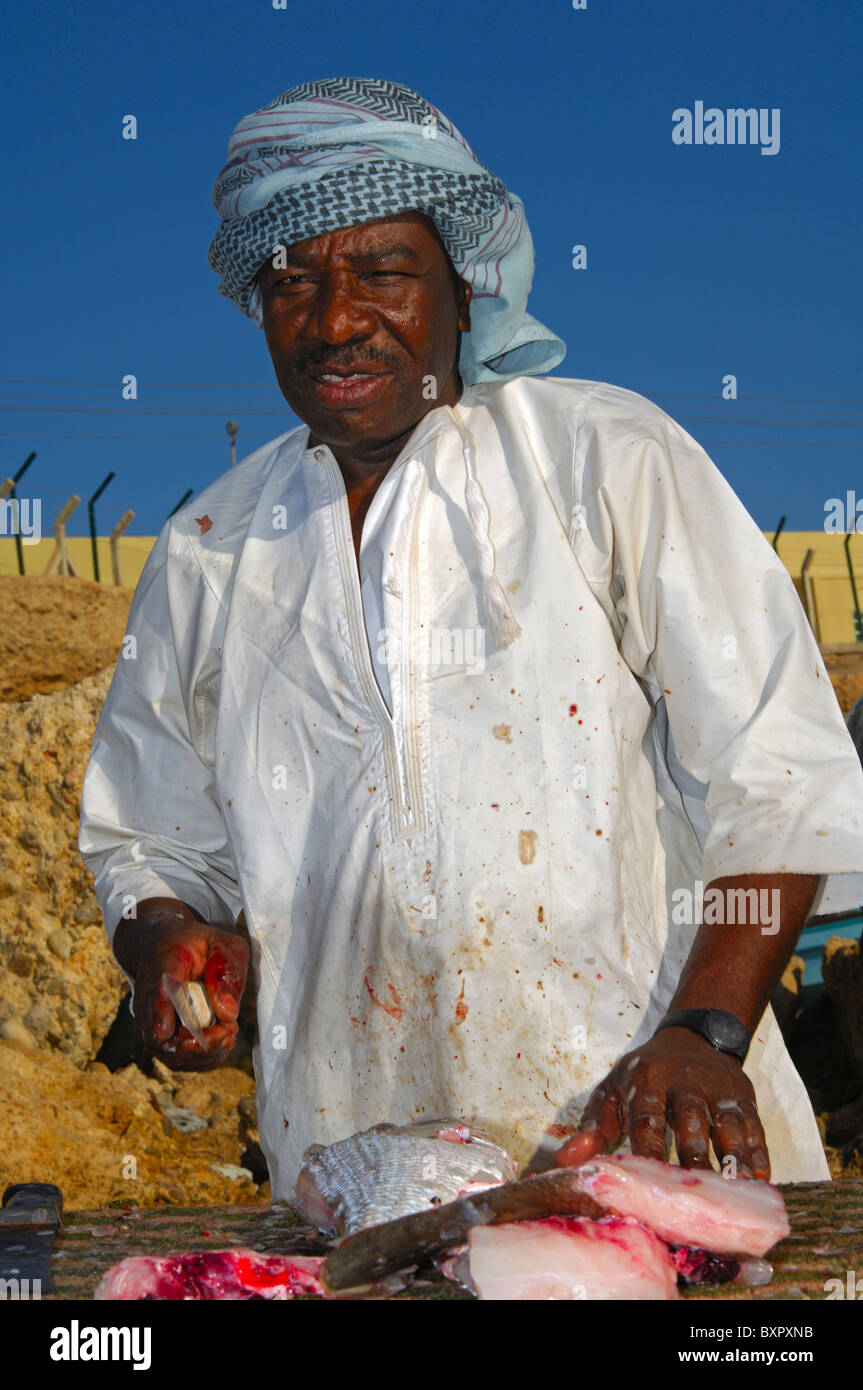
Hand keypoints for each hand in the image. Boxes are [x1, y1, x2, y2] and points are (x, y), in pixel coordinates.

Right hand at [114, 900, 248, 1071]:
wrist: (160, 945)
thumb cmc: (194, 944)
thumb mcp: (221, 943)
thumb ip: (227, 972)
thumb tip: (227, 1013)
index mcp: (162, 973)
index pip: (161, 1007)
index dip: (193, 1029)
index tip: (223, 1027)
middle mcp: (147, 1004)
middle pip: (167, 1044)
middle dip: (206, 1046)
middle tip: (231, 1030)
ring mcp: (148, 1024)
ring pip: (173, 1057)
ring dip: (206, 1054)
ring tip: (228, 1033)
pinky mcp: (155, 1037)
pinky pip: (176, 1059)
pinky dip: (202, 1058)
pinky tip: (220, 1040)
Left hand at [554, 1027, 770, 1179]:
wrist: (692, 1038)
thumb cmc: (645, 1075)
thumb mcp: (613, 1090)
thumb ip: (592, 1127)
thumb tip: (566, 1161)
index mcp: (647, 1081)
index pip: (646, 1118)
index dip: (649, 1149)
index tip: (650, 1182)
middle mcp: (685, 1083)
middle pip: (691, 1121)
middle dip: (694, 1156)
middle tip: (696, 1193)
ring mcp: (718, 1089)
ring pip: (727, 1123)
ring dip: (732, 1156)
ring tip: (735, 1190)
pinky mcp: (744, 1097)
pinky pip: (754, 1126)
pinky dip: (758, 1153)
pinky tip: (759, 1180)